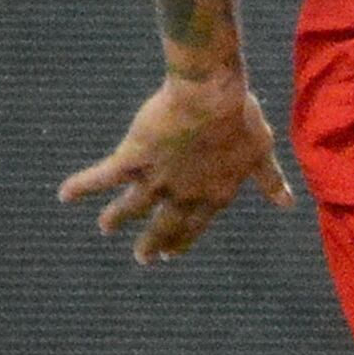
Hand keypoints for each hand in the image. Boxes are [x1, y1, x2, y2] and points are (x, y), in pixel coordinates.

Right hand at [64, 66, 296, 265]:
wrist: (210, 96)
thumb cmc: (240, 118)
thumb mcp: (260, 152)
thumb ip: (270, 180)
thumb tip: (289, 204)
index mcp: (213, 194)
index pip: (195, 225)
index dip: (183, 240)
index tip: (172, 252)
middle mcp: (182, 195)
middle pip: (163, 225)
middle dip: (151, 242)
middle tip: (143, 257)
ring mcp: (156, 180)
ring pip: (131, 207)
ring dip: (117, 218)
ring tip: (104, 226)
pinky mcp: (132, 159)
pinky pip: (102, 177)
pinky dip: (82, 186)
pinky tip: (64, 195)